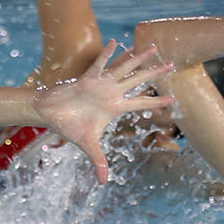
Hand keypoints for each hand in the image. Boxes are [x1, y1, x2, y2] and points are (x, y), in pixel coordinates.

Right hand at [33, 42, 175, 182]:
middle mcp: (111, 93)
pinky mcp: (88, 77)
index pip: (142, 104)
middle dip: (155, 73)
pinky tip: (116, 41)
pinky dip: (108, 53)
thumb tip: (104, 182)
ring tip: (153, 47)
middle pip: (138, 81)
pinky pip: (101, 63)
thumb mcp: (87, 145)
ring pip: (124, 68)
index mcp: (115, 108)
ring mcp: (101, 84)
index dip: (157, 102)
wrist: (48, 114)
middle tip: (172, 64)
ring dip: (138, 58)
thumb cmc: (68, 126)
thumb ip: (98, 161)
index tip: (174, 99)